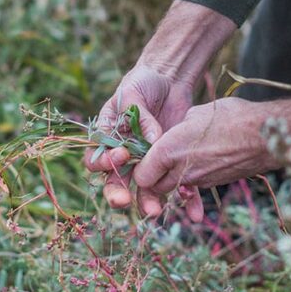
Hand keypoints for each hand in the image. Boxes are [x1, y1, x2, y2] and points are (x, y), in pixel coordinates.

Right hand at [84, 64, 193, 216]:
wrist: (170, 80)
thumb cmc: (143, 83)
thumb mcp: (134, 94)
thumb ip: (138, 116)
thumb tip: (151, 139)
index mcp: (108, 139)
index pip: (97, 159)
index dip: (103, 164)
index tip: (120, 156)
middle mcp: (126, 156)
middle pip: (116, 182)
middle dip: (118, 194)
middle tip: (124, 201)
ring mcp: (149, 162)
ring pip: (145, 188)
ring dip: (148, 202)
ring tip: (155, 211)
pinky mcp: (171, 163)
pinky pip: (177, 184)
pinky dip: (186, 198)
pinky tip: (193, 211)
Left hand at [133, 85, 290, 218]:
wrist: (267, 136)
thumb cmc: (232, 117)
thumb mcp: (197, 114)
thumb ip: (177, 128)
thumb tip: (172, 134)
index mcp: (170, 150)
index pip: (141, 174)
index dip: (138, 168)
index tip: (141, 158)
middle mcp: (182, 171)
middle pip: (155, 186)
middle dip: (152, 177)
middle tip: (155, 161)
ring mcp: (199, 181)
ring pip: (173, 188)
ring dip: (170, 179)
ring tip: (177, 160)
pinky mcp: (213, 184)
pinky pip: (192, 185)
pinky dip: (189, 179)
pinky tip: (198, 162)